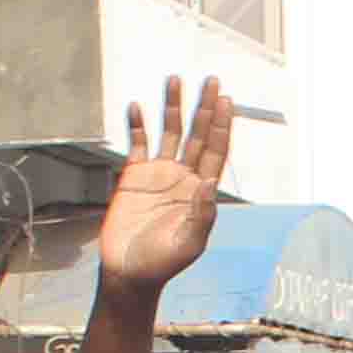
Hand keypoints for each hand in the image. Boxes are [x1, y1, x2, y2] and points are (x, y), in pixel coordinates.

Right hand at [97, 77, 238, 295]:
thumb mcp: (188, 244)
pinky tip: (136, 107)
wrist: (127, 272)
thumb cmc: (161, 264)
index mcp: (200, 191)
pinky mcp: (134, 177)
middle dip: (204, 107)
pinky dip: (137, 125)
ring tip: (174, 80)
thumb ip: (202, 214)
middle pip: (197, 134)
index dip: (221, 125)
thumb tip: (209, 181)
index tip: (225, 101)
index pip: (215, 150)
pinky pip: (137, 144)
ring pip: (169, 132)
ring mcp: (158, 175)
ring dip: (172, 107)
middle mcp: (182, 177)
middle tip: (211, 80)